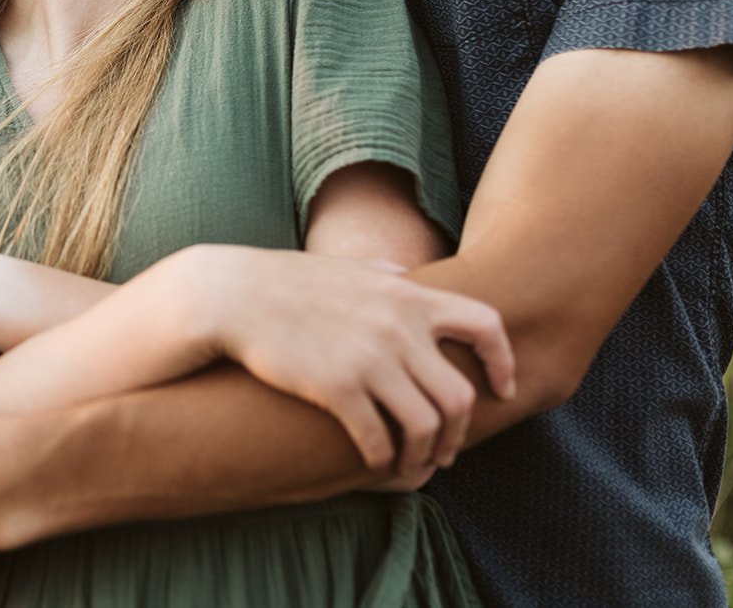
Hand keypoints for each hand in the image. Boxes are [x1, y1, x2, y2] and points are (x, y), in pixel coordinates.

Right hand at [185, 245, 516, 473]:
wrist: (230, 295)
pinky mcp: (337, 387)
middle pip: (460, 394)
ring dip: (424, 454)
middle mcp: (397, 326)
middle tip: (447, 450)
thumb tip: (404, 272)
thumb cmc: (283, 281)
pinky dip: (384, 458)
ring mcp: (370, 358)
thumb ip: (381, 272)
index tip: (501, 389)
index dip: (502, 361)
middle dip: (459, 431)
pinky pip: (379, 438)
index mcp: (406, 294)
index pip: (485, 324)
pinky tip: (374, 461)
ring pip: (426, 425)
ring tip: (412, 464)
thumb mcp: (341, 268)